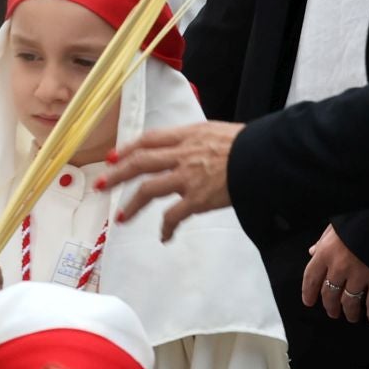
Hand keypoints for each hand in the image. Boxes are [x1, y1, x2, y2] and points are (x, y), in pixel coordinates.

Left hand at [100, 121, 243, 240]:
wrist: (268, 156)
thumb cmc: (250, 144)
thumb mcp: (217, 132)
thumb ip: (196, 141)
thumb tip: (185, 149)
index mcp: (187, 135)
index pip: (149, 140)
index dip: (128, 148)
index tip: (114, 157)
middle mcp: (182, 155)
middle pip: (139, 163)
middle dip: (116, 175)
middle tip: (99, 185)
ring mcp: (188, 177)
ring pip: (148, 189)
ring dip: (132, 205)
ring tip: (121, 218)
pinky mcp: (198, 199)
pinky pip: (173, 216)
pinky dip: (166, 227)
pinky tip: (163, 236)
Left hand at [302, 225, 368, 323]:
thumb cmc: (354, 221)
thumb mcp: (332, 229)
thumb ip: (322, 243)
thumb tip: (312, 251)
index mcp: (324, 253)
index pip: (310, 278)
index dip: (308, 292)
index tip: (309, 302)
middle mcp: (338, 267)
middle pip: (329, 293)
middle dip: (330, 306)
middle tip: (332, 312)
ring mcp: (359, 274)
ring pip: (350, 301)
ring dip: (350, 312)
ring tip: (351, 317)